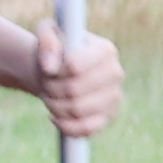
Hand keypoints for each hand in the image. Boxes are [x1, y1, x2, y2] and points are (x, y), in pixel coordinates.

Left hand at [29, 25, 124, 140]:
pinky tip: (57, 116)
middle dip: (52, 89)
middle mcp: (116, 73)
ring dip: (55, 106)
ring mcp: (114, 97)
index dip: (55, 70)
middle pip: (74, 90)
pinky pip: (86, 128)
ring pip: (77, 110)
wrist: (59, 72)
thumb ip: (46, 40)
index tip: (50, 67)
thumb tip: (50, 67)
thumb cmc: (54, 50)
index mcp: (106, 50)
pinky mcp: (109, 117)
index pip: (75, 66)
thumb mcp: (46, 33)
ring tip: (51, 97)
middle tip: (47, 84)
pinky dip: (65, 125)